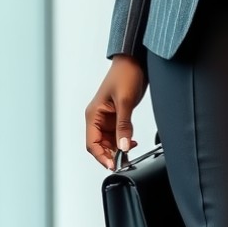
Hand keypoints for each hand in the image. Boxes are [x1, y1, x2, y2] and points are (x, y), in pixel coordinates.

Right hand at [85, 56, 147, 170]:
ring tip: (129, 154)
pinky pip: (117, 134)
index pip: (92, 143)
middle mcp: (98, 118)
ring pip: (109, 142)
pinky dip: (124, 141)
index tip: (113, 165)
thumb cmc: (125, 74)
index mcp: (93, 114)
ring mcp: (107, 118)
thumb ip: (124, 126)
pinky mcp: (117, 116)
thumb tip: (124, 146)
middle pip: (99, 145)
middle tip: (124, 162)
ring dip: (118, 149)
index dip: (101, 156)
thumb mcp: (125, 102)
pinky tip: (132, 143)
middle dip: (110, 155)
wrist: (135, 61)